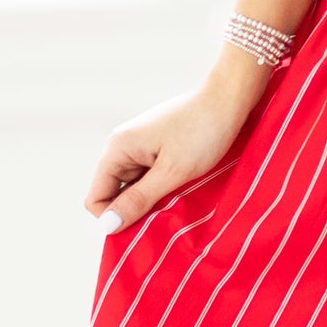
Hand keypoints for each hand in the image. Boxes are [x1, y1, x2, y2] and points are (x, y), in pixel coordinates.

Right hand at [86, 66, 269, 231]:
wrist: (229, 99)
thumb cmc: (203, 132)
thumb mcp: (172, 172)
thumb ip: (139, 199)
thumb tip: (107, 225)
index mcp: (118, 149)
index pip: (96, 199)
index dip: (115, 218)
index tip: (145, 227)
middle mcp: (123, 146)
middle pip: (114, 193)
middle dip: (135, 209)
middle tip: (167, 215)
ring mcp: (140, 146)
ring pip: (134, 186)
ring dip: (151, 199)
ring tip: (179, 199)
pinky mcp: (157, 147)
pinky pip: (150, 176)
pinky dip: (162, 186)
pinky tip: (183, 187)